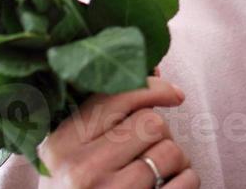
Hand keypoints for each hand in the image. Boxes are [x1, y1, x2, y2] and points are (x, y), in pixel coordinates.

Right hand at [37, 76, 196, 187]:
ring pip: (170, 149)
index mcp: (59, 145)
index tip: (174, 94)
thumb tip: (152, 67)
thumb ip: (107, 111)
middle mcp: (79, 170)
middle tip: (148, 152)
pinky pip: (185, 181)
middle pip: (150, 122)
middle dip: (160, 134)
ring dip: (175, 159)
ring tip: (158, 174)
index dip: (153, 88)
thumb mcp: (78, 153)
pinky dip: (187, 181)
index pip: (116, 96)